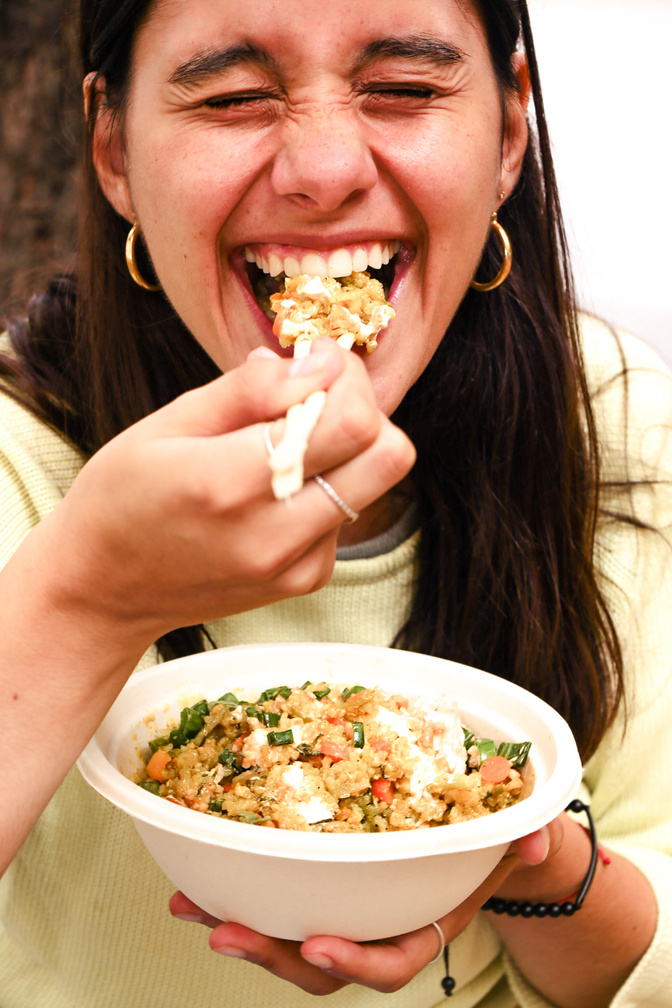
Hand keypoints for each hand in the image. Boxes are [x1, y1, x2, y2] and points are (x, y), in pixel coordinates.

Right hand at [26, 339, 414, 651]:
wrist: (105, 591)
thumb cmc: (122, 498)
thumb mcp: (165, 424)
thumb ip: (248, 391)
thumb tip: (315, 364)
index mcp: (229, 485)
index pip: (350, 422)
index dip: (346, 377)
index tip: (314, 361)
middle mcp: (274, 535)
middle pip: (388, 455)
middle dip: (363, 408)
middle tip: (315, 395)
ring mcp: (296, 567)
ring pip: (374, 482)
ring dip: (343, 449)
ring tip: (280, 444)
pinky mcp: (306, 580)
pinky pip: (348, 512)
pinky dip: (325, 486)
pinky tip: (274, 487)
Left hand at [168, 823, 557, 995]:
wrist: (467, 840)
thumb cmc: (487, 840)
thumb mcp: (513, 836)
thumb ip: (525, 838)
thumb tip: (534, 841)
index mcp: (422, 924)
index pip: (391, 962)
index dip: (354, 963)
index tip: (317, 946)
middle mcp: (376, 928)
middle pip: (321, 965)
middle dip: (272, 956)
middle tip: (224, 933)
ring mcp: (343, 913)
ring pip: (287, 940)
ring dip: (237, 926)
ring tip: (188, 907)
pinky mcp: (316, 889)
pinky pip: (274, 902)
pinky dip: (233, 894)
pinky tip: (193, 882)